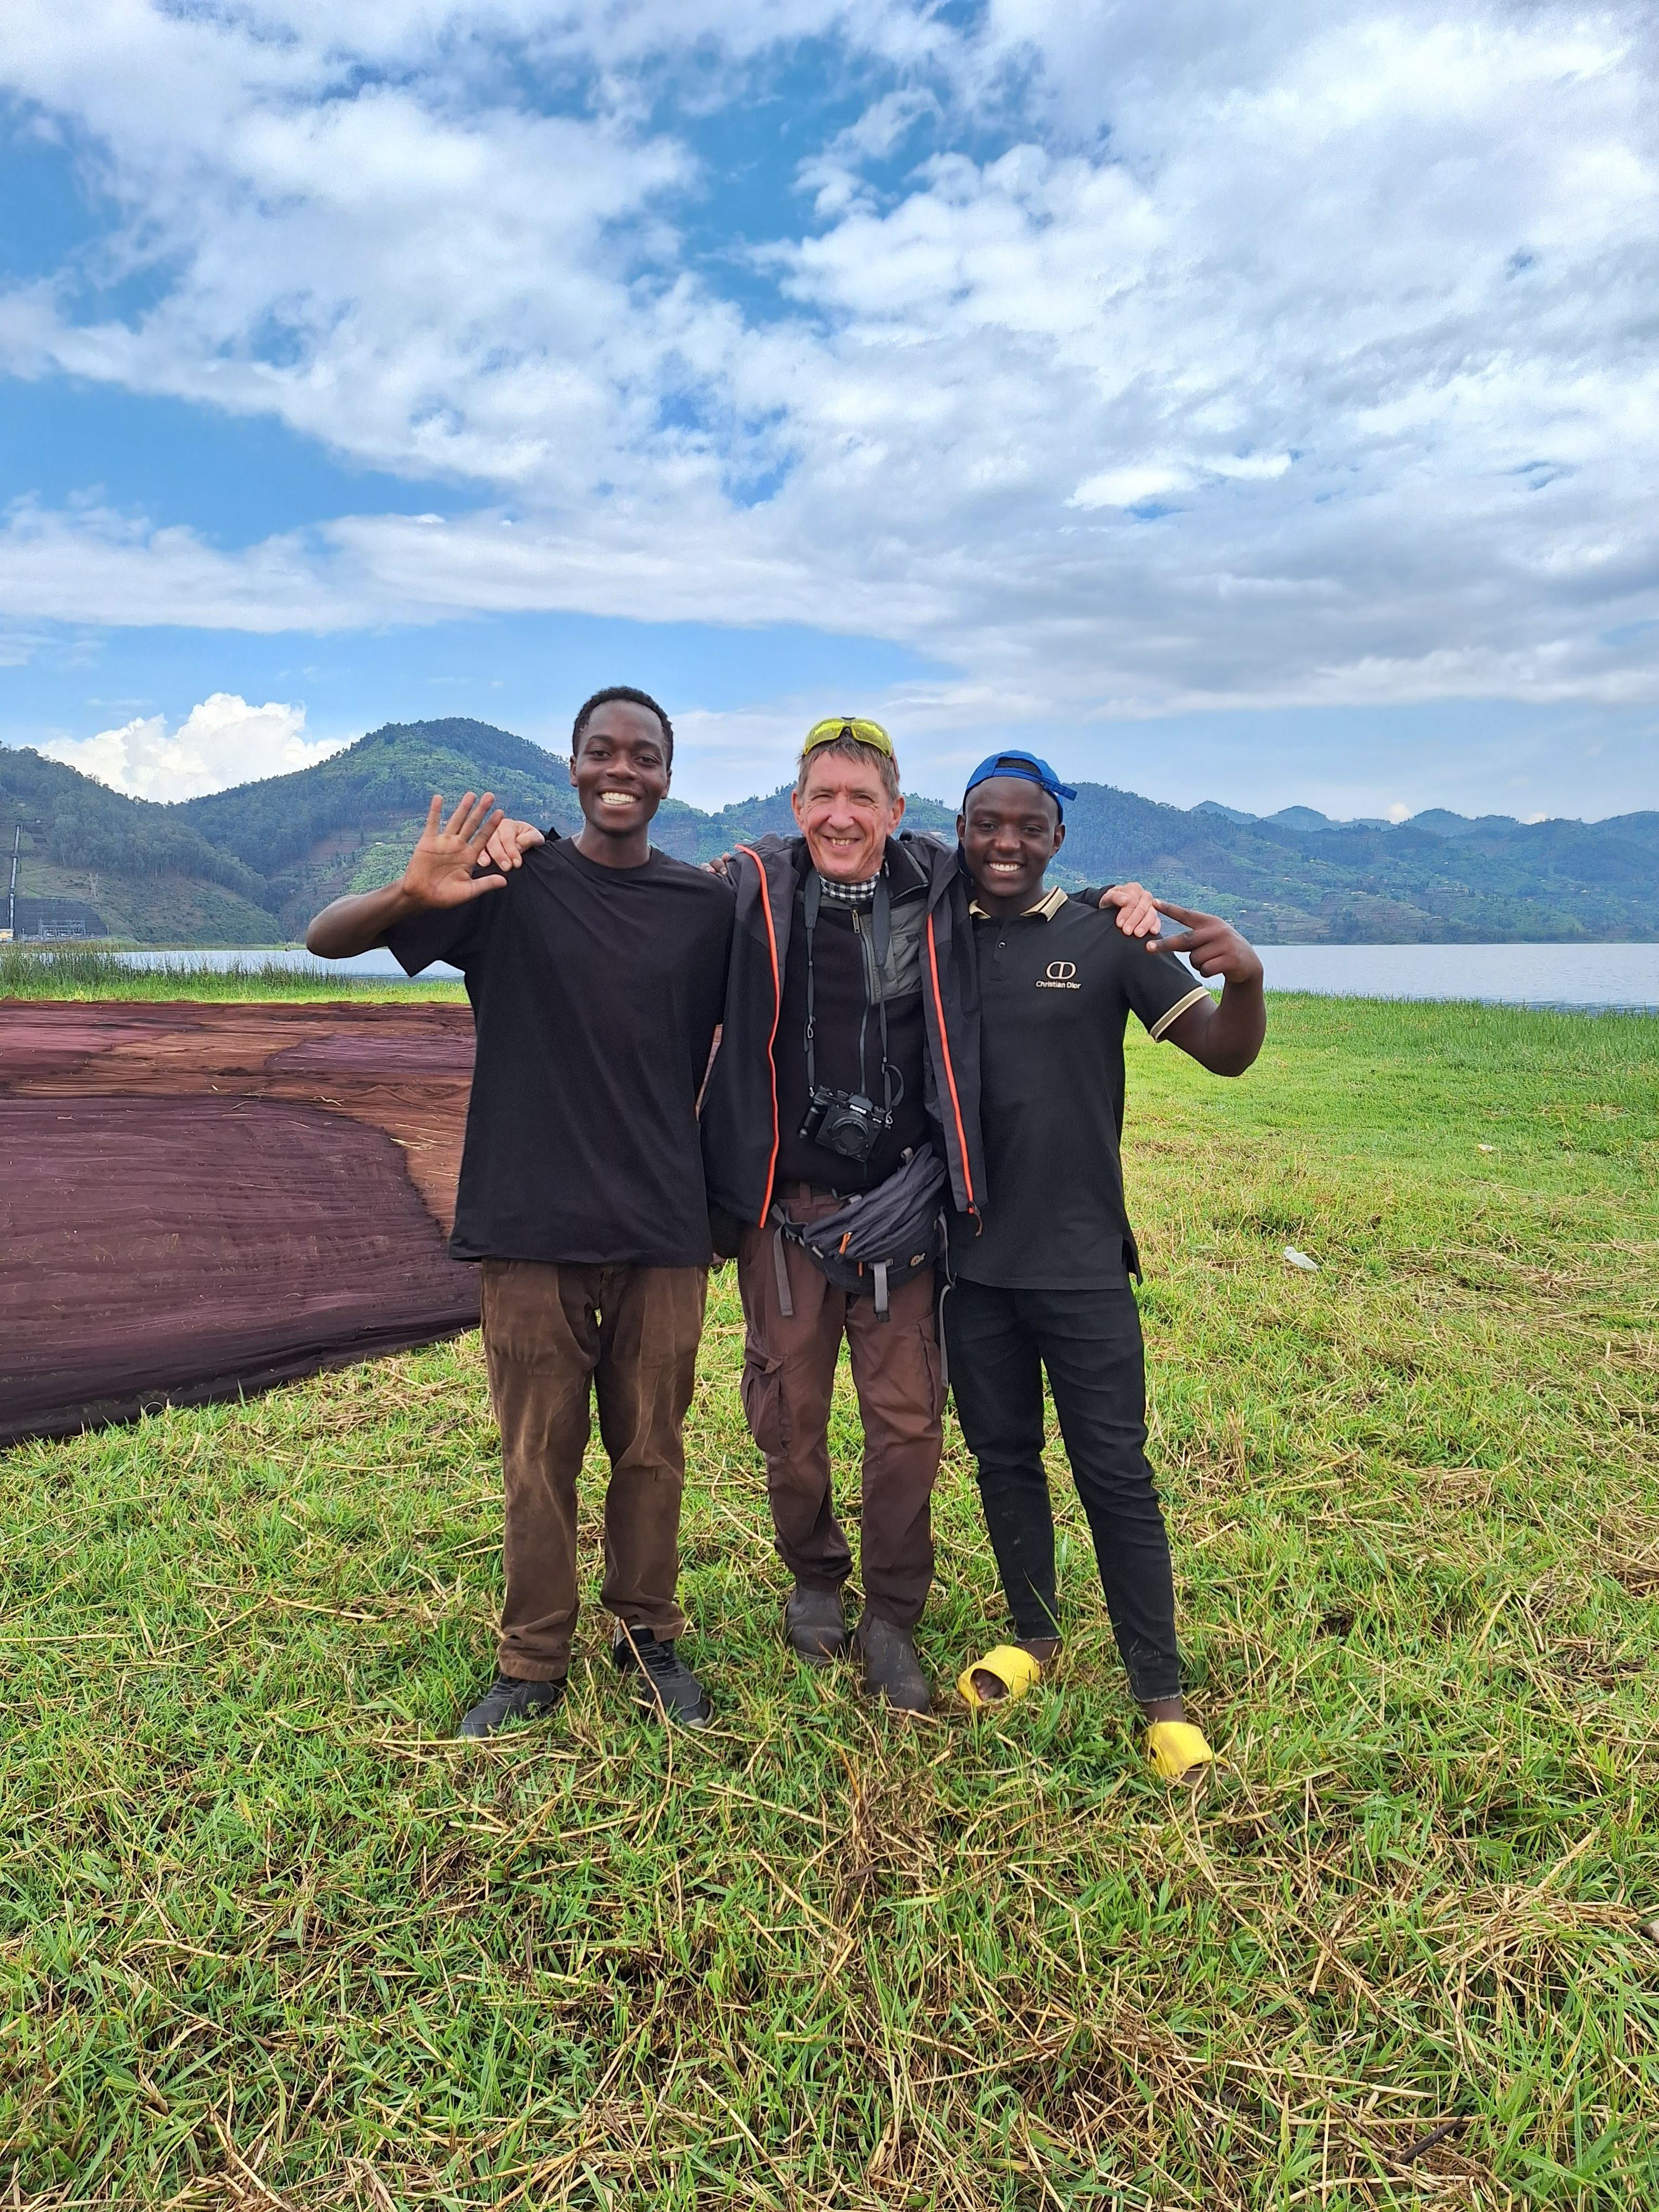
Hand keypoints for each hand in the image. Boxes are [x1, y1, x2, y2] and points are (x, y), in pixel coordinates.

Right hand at [400, 792, 508, 909]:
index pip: (484, 837)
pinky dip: (435, 811)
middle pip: (472, 824)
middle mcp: (458, 846)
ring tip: (471, 794)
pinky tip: (439, 798)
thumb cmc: (445, 896)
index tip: (501, 813)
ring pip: (455, 821)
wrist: (421, 896)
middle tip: (490, 796)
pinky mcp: (428, 841)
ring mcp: (444, 842)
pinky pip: (432, 823)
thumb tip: (505, 881)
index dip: (492, 825)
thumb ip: (485, 883)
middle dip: (481, 810)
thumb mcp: (468, 891)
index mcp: (469, 857)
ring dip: (463, 807)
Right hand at [482, 815, 543, 871]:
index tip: (517, 863)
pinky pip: (477, 852)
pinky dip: (479, 857)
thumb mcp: (534, 836)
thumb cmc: (528, 838)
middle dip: (500, 855)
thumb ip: (529, 839)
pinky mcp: (480, 847)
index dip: (512, 850)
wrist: (524, 842)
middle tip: (507, 867)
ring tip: (487, 864)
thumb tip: (519, 846)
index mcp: (507, 824)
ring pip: (483, 845)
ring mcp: (485, 838)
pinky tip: (482, 864)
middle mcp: (494, 829)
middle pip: (493, 841)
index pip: (508, 838)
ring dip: (484, 855)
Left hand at [1098, 880, 1158, 936]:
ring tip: (1137, 934)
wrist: (1112, 908)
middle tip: (1126, 931)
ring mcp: (1151, 906)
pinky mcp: (1154, 916)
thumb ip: (1115, 897)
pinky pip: (1157, 921)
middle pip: (1142, 908)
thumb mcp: (1107, 898)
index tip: (1119, 924)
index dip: (1126, 912)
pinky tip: (1152, 932)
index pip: (1132, 901)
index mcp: (1134, 888)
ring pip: (1151, 914)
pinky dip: (1156, 926)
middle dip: (1134, 920)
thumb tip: (1125, 900)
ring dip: (1144, 925)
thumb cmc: (1110, 902)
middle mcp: (1145, 896)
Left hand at [1147, 899, 1262, 986]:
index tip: (1154, 902)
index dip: (1170, 909)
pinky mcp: (1231, 959)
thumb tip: (1167, 942)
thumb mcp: (1210, 937)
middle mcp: (1218, 930)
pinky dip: (1207, 972)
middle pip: (1185, 940)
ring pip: (1195, 959)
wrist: (1248, 963)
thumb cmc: (1221, 949)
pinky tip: (1218, 968)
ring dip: (1198, 964)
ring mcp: (1225, 944)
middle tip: (1147, 948)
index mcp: (1210, 922)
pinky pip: (1206, 969)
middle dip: (1165, 945)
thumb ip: (1192, 937)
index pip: (1187, 915)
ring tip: (1212, 960)